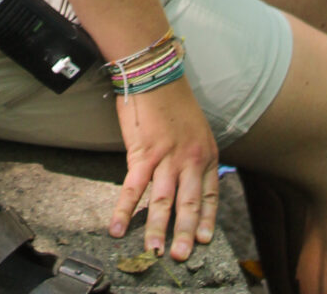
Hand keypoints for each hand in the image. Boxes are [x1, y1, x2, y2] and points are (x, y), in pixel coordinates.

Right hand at [109, 77, 219, 262]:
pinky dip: (124, 210)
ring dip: (157, 230)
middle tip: (181, 256)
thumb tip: (185, 175)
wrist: (153, 70)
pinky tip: (117, 227)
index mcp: (206, 153)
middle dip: (185, 234)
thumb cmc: (171, 95)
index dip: (206, 219)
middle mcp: (190, 160)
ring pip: (163, 202)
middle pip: (189, 205)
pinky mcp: (142, 153)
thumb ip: (192, 153)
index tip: (204, 239)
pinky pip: (133, 188)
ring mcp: (167, 158)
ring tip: (153, 251)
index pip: (210, 195)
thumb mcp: (194, 126)